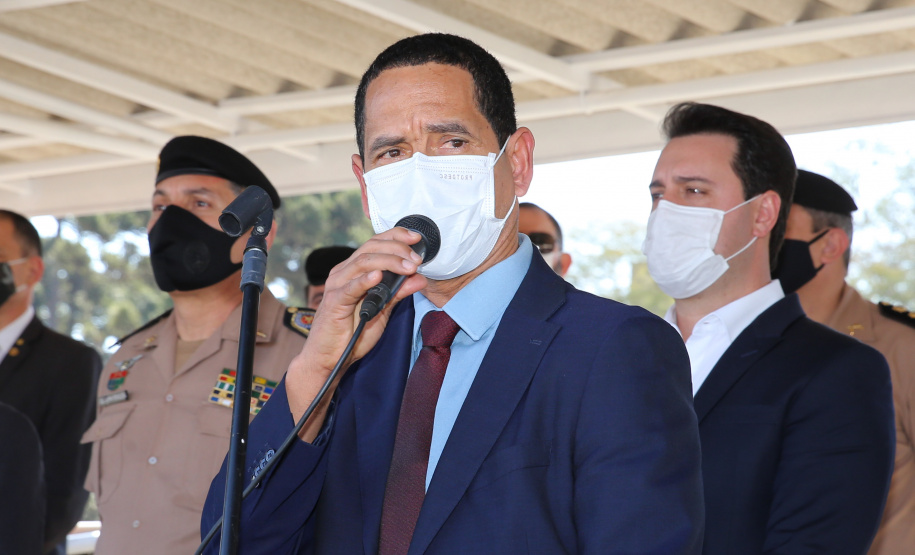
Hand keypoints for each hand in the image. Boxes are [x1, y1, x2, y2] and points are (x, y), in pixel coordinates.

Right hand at [286, 227, 427, 438]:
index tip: (416, 238)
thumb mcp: (383, 310)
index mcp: (354, 270)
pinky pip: (350, 287)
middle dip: (397, 249)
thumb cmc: (352, 333)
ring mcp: (337, 285)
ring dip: (389, 262)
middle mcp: (343, 272)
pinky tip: (379, 276)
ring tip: (408, 267)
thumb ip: (398, 293)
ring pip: (363, 262)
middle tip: (417, 259)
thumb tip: (420, 278)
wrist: (329, 358)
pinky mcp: (334, 302)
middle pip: (370, 248)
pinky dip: (365, 280)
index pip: (375, 243)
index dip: (395, 236)